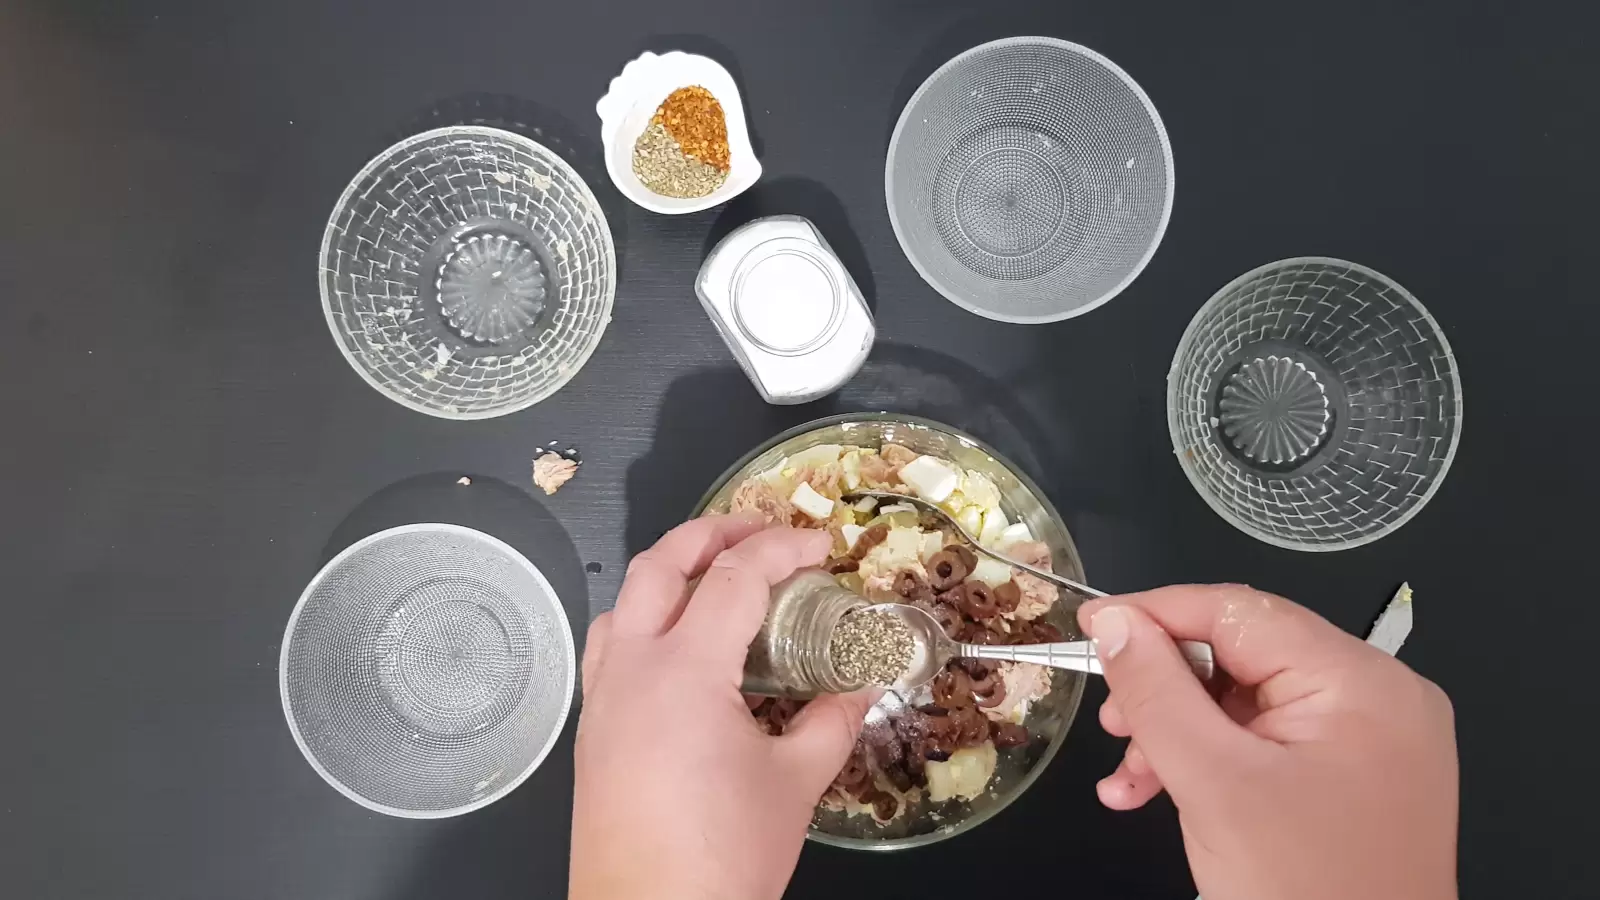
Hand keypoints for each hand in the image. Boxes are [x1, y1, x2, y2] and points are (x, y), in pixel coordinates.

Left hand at [570, 515, 876, 899]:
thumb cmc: (721, 857)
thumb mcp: (794, 785)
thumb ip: (830, 723)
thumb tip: (861, 688)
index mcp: (684, 671)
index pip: (733, 576)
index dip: (781, 549)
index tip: (820, 546)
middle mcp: (632, 668)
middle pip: (661, 563)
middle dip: (713, 533)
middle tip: (763, 533)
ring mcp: (602, 698)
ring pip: (623, 600)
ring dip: (669, 572)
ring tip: (717, 577)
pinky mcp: (592, 730)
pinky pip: (610, 648)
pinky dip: (644, 621)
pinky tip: (680, 648)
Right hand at [1078, 586, 1457, 899]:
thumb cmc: (1303, 892)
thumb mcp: (1212, 784)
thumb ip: (1157, 693)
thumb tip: (1116, 624)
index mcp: (1360, 683)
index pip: (1240, 612)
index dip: (1157, 613)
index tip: (1090, 626)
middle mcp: (1378, 696)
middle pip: (1243, 656)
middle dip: (1165, 690)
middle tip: (1110, 721)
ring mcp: (1371, 739)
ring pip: (1247, 702)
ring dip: (1178, 732)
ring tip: (1130, 776)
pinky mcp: (1355, 776)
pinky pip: (1269, 742)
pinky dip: (1213, 761)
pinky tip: (1156, 791)